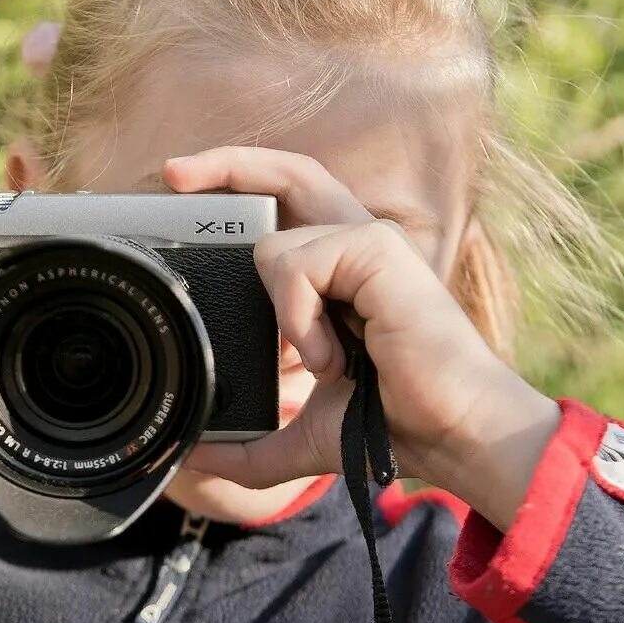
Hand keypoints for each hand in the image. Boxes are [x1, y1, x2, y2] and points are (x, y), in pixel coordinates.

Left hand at [163, 147, 560, 530]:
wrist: (452, 436)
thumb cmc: (399, 426)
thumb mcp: (307, 435)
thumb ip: (252, 446)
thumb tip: (194, 460)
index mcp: (346, 274)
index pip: (291, 206)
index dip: (240, 187)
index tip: (182, 193)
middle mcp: (359, 247)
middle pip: (290, 173)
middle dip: (227, 162)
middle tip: (171, 172)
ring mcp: (370, 242)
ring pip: (276, 245)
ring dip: (285, 317)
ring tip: (327, 362)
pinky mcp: (376, 249)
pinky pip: (297, 265)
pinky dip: (299, 319)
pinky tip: (335, 356)